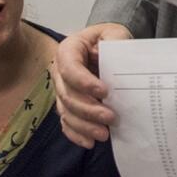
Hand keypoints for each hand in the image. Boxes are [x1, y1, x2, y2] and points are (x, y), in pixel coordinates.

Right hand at [51, 22, 132, 147]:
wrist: (106, 48)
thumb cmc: (109, 39)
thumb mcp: (114, 33)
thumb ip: (115, 41)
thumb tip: (117, 55)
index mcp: (68, 50)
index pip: (70, 68)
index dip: (84, 82)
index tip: (105, 92)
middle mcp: (59, 72)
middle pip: (67, 95)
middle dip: (88, 109)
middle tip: (111, 117)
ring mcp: (61, 90)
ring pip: (66, 112)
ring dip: (84, 126)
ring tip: (104, 134)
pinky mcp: (67, 105)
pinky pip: (66, 123)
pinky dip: (76, 134)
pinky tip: (89, 142)